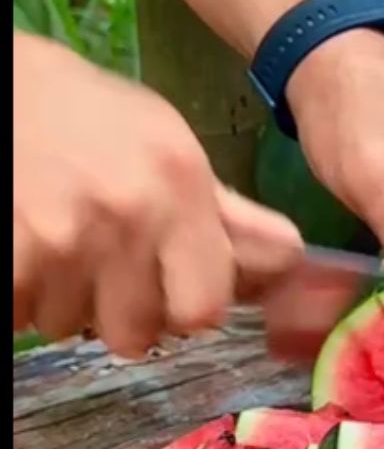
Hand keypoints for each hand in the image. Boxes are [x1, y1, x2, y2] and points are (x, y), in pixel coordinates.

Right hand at [13, 35, 302, 356]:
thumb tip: (290, 256)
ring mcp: (59, 241)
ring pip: (71, 327)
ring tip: (61, 246)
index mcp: (179, 187)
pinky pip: (21, 317)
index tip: (174, 290)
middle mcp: (126, 217)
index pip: (203, 309)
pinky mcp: (7, 262)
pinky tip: (27, 250)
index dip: (188, 308)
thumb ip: (225, 212)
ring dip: (67, 301)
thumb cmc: (90, 114)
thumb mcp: (169, 146)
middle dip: (124, 314)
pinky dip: (23, 295)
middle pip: (137, 335)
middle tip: (109, 272)